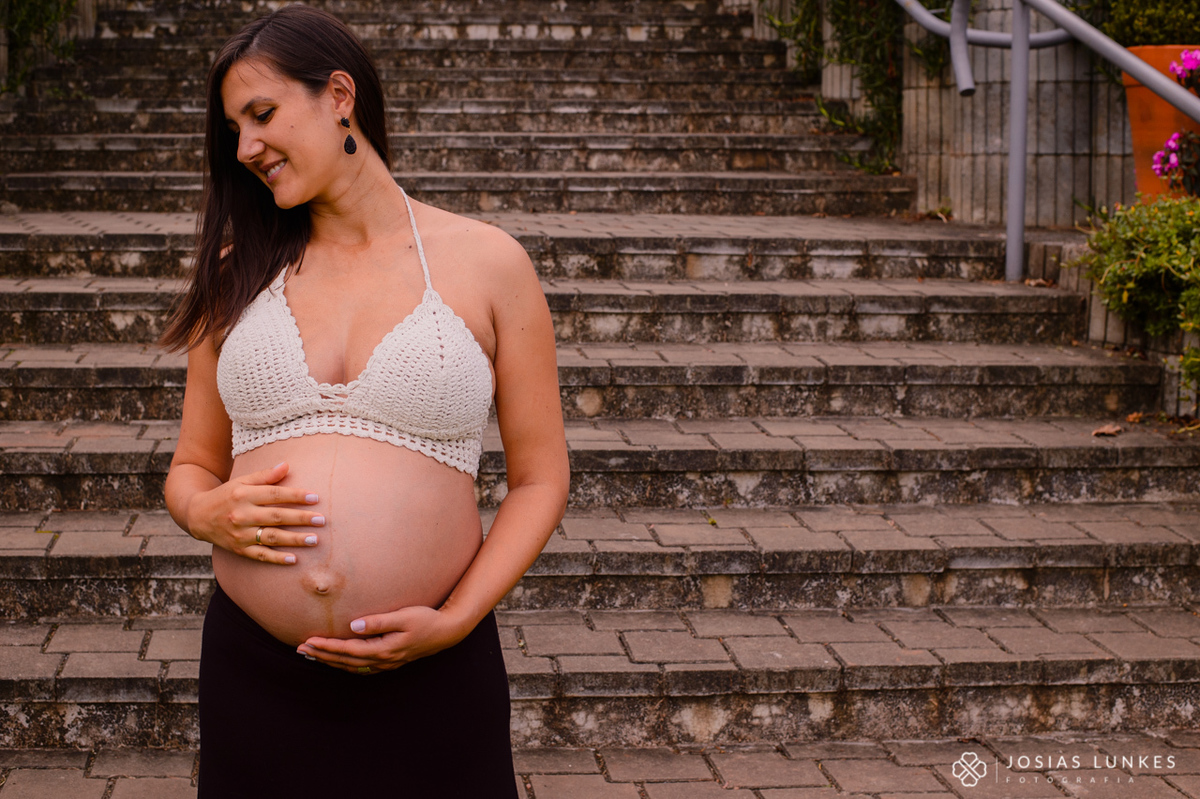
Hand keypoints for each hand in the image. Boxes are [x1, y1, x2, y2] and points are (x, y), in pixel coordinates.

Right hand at [185, 461, 323, 564]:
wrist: (197, 516)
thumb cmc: (226, 495)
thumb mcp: (241, 481)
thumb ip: (265, 476)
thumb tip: (287, 465)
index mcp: (244, 495)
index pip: (274, 495)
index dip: (295, 496)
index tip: (315, 497)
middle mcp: (242, 515)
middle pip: (276, 517)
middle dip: (300, 519)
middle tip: (322, 520)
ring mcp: (240, 534)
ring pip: (271, 538)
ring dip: (294, 540)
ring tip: (315, 540)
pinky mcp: (238, 549)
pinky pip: (260, 555)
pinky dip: (277, 558)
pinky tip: (294, 559)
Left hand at [296, 606, 470, 673]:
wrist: (447, 631)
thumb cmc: (426, 620)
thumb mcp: (404, 616)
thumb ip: (378, 622)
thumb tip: (353, 626)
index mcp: (384, 649)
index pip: (348, 650)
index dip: (327, 647)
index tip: (308, 641)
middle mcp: (383, 660)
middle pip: (346, 661)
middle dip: (323, 655)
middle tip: (301, 649)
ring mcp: (387, 662)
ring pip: (352, 666)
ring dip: (331, 661)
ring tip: (313, 655)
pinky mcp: (390, 660)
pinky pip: (362, 667)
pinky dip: (346, 665)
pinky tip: (339, 661)